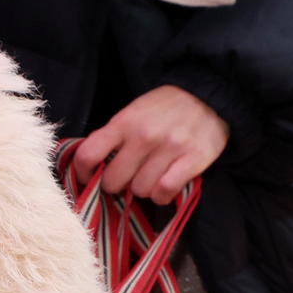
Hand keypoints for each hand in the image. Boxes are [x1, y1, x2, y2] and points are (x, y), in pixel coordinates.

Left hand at [72, 85, 228, 205]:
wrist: (210, 95)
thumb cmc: (166, 107)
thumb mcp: (134, 112)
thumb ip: (115, 136)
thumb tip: (94, 165)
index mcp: (124, 122)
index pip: (88, 154)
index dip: (82, 172)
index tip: (88, 178)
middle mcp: (143, 136)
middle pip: (114, 180)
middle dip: (116, 185)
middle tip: (126, 180)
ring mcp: (168, 148)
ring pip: (140, 190)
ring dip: (142, 190)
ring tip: (150, 178)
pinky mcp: (193, 160)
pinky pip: (165, 192)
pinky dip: (162, 196)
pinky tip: (164, 188)